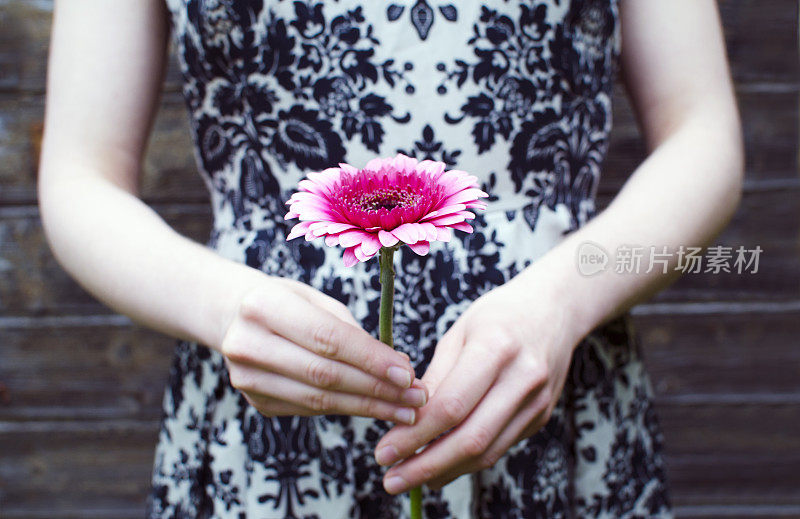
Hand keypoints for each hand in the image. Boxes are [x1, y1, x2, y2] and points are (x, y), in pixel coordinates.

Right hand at [219, 276, 427, 423]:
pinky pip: (311, 409)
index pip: (327, 338)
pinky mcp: (256, 402)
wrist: (233, 317)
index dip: (370, 359)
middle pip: (325, 374)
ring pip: (319, 400)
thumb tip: (399, 366)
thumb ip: (352, 331)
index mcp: (263, 306)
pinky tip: (375, 408)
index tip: (407, 373)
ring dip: (368, 407)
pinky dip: (347, 409)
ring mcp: (247, 378)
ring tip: (405, 410)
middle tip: (416, 397)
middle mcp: (248, 344)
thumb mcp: (315, 299)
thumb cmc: (286, 302)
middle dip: (377, 389)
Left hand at [373, 276, 580, 492]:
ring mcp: (537, 401)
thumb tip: (406, 421)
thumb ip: (436, 377)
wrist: (554, 309)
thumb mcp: (459, 332)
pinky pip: (499, 447)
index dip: (415, 435)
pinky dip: (467, 462)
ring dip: (445, 471)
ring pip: (487, 451)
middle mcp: (522, 378)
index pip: (451, 405)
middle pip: (471, 437)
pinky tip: (440, 466)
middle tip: (391, 480)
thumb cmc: (497, 316)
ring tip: (409, 478)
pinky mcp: (540, 416)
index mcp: (496, 347)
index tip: (384, 451)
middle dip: (426, 464)